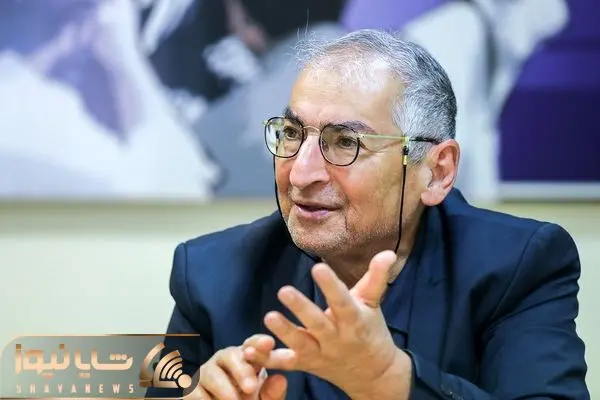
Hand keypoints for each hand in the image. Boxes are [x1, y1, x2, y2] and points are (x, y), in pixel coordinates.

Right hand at [190, 334, 286, 399]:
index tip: (269, 343)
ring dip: (224, 388)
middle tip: (251, 387)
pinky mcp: (191, 389)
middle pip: (230, 354)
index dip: (259, 342)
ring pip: (211, 373)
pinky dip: (206, 399)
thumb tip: (281, 379)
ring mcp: (206, 373)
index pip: (252, 345)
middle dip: (241, 369)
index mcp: (246, 360)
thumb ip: (272, 393)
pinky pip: (195, 391)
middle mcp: (225, 362)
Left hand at [245, 250, 409, 398]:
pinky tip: (248, 350)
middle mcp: (336, 338)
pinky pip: (285, 363)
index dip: (331, 286)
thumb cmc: (370, 330)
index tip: (319, 268)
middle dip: (301, 308)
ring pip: (300, 344)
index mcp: (354, 320)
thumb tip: (388, 252)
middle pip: (318, 323)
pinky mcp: (306, 364)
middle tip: (284, 291)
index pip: (342, 301)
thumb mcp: (373, 303)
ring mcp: (320, 353)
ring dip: (284, 332)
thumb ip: (376, 277)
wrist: (373, 374)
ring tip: (270, 317)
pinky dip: (266, 359)